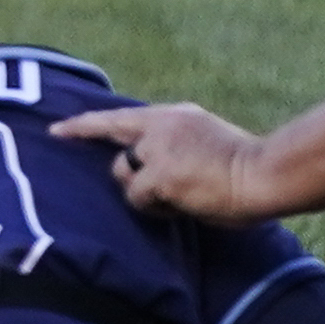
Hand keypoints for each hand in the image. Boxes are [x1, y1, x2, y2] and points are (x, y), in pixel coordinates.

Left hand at [51, 98, 281, 222]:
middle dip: (115, 163)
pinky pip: (139, 199)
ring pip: (124, 175)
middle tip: (100, 161)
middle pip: (115, 143)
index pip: (121, 117)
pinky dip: (155, 208)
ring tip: (180, 197)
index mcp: (176, 115)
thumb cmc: (248, 166)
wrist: (266, 173)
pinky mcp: (159, 174)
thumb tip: (151, 171)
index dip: (86, 124)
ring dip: (143, 192)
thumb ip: (176, 146)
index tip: (58, 128)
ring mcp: (158, 148)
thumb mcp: (206, 141)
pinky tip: (182, 206)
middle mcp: (161, 125)